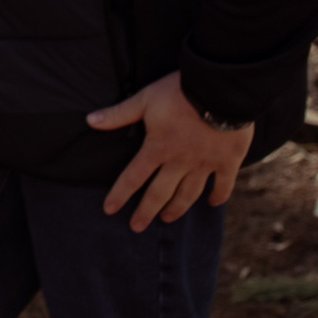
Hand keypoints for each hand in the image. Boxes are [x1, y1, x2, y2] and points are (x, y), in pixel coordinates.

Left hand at [87, 70, 254, 231]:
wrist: (221, 90)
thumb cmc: (179, 92)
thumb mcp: (145, 99)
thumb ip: (119, 114)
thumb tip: (89, 120)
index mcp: (157, 148)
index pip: (133, 177)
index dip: (119, 195)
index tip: (109, 210)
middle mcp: (180, 162)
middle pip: (159, 193)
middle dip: (146, 212)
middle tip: (136, 227)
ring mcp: (205, 164)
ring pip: (188, 194)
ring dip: (177, 208)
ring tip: (168, 218)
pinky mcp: (227, 161)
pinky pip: (223, 184)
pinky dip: (218, 195)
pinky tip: (212, 204)